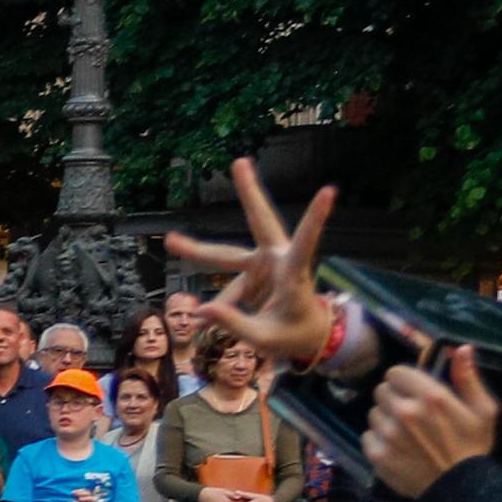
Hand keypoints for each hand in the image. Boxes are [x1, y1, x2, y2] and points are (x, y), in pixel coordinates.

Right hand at [163, 157, 340, 361]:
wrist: (305, 335)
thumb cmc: (295, 335)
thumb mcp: (266, 340)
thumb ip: (234, 324)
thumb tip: (201, 312)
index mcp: (294, 275)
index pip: (304, 243)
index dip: (315, 218)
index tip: (329, 190)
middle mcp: (278, 261)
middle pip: (259, 222)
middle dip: (250, 192)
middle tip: (239, 162)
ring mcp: (263, 264)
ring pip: (226, 256)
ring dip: (197, 250)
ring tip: (171, 240)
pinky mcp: (252, 272)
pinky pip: (227, 288)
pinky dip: (219, 306)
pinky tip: (207, 320)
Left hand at [361, 346, 501, 500]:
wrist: (460, 491)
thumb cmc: (473, 448)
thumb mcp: (483, 411)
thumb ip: (468, 378)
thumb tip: (461, 348)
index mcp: (431, 396)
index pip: (395, 372)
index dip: (403, 380)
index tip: (412, 390)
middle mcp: (405, 411)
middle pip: (381, 391)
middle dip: (394, 397)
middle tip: (409, 412)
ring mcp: (388, 434)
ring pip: (373, 413)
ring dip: (385, 419)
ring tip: (404, 432)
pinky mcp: (377, 454)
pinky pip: (368, 436)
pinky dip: (378, 440)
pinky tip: (396, 448)